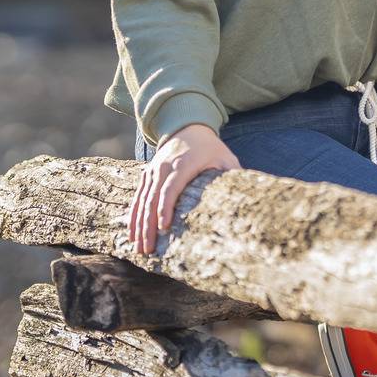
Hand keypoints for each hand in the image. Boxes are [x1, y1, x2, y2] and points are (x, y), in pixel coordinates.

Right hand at [128, 123, 239, 254]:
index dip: (166, 207)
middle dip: (148, 225)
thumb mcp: (225, 157)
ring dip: (138, 225)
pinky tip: (132, 234)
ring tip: (139, 248)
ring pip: (142, 201)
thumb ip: (232, 175)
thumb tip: (245, 196)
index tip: (164, 227)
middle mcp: (163, 167)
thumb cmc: (211, 148)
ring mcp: (153, 170)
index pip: (171, 188)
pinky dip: (133, 216)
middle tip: (148, 249)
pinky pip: (138, 197)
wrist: (187, 127)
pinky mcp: (147, 174)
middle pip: (152, 199)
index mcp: (183, 164)